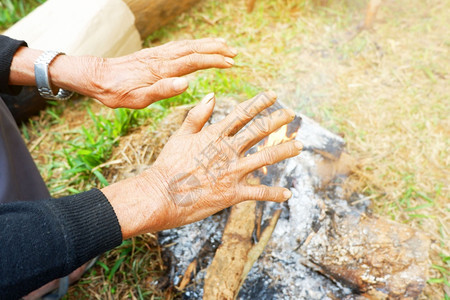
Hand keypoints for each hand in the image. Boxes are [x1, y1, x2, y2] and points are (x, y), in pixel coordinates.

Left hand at [87, 38, 236, 107]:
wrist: (98, 77)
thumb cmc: (118, 92)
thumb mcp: (138, 99)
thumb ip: (162, 91)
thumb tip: (185, 84)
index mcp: (162, 70)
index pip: (194, 62)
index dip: (213, 61)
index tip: (230, 63)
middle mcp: (162, 58)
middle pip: (194, 49)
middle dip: (216, 49)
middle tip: (234, 52)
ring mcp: (158, 54)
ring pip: (187, 44)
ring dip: (207, 44)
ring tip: (223, 44)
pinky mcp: (154, 54)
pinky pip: (178, 45)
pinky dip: (193, 43)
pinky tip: (198, 46)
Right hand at [102, 92, 302, 237]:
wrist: (161, 195)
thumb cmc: (168, 165)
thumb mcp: (180, 135)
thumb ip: (198, 115)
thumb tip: (212, 94)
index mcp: (215, 135)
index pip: (242, 113)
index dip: (259, 102)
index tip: (273, 94)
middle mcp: (228, 150)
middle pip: (259, 131)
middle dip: (277, 120)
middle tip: (291, 113)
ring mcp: (232, 172)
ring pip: (266, 157)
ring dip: (284, 150)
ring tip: (299, 145)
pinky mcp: (233, 194)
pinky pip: (259, 193)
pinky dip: (274, 193)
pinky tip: (288, 193)